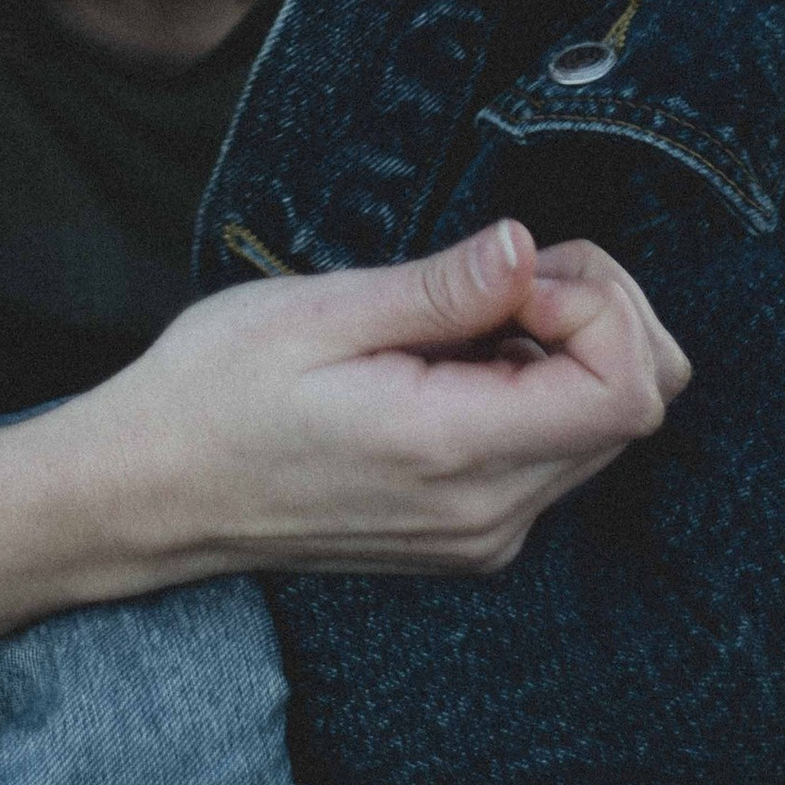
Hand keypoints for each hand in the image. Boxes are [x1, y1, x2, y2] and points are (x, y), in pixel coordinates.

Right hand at [78, 221, 689, 582]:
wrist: (149, 494)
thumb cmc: (213, 395)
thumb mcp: (316, 312)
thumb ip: (438, 289)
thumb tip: (527, 247)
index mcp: (453, 453)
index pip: (629, 392)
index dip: (602, 305)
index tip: (516, 271)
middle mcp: (488, 514)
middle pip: (635, 410)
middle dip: (597, 313)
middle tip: (502, 273)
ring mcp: (483, 536)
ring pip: (602, 431)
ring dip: (566, 351)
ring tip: (464, 313)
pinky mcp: (470, 535)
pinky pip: (553, 455)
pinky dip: (533, 390)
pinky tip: (452, 359)